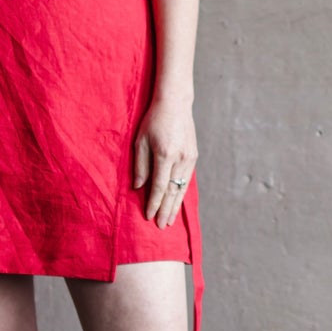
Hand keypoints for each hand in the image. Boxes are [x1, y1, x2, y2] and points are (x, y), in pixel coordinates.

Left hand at [133, 95, 196, 228]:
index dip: (154, 203)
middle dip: (166, 210)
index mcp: (165, 155)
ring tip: (169, 220)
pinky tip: (177, 202)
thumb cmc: (154, 120)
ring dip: (175, 206)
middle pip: (172, 191)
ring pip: (181, 188)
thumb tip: (138, 187)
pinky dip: (181, 193)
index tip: (148, 216)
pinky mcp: (193, 156)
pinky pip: (186, 180)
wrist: (176, 104)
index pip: (159, 186)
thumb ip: (140, 165)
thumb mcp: (141, 141)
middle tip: (161, 226)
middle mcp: (180, 159)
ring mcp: (189, 158)